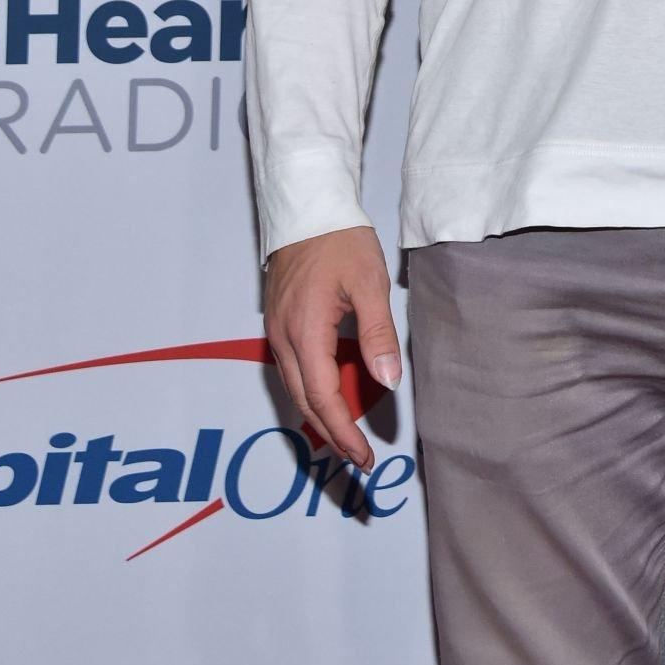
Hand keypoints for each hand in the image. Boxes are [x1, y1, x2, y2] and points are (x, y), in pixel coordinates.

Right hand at [263, 225, 400, 471]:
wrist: (307, 208)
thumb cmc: (340, 241)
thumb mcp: (369, 284)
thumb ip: (378, 335)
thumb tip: (388, 381)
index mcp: (304, 332)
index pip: (324, 398)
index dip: (344, 432)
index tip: (364, 456)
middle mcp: (283, 337)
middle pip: (304, 401)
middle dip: (331, 433)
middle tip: (359, 457)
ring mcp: (276, 330)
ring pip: (295, 387)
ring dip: (319, 414)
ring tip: (346, 435)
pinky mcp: (278, 321)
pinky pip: (291, 369)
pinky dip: (310, 391)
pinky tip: (328, 395)